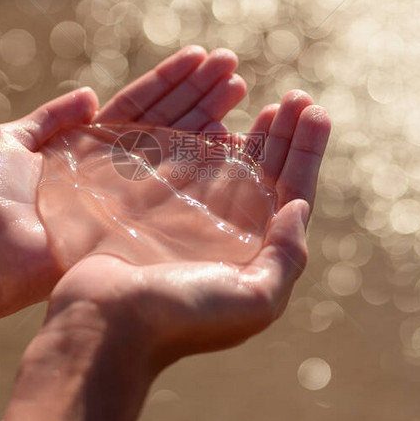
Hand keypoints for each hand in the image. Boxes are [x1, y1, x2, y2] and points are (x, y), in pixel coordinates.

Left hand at [0, 46, 246, 323]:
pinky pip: (171, 193)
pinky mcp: (128, 227)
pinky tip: (229, 142)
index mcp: (86, 147)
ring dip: (209, 118)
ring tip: (240, 88)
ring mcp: (125, 199)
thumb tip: (90, 94)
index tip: (202, 57)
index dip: (171, 81)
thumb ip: (49, 119)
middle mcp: (114, 171)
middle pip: (166, 123)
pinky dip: (201, 167)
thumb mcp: (7, 143)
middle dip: (200, 94)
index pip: (139, 106)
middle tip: (234, 66)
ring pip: (176, 150)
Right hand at [0, 96, 328, 420]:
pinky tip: (218, 117)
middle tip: (296, 96)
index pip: (293, 193)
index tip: (316, 111)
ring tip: (268, 101)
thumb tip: (300, 207)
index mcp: (257, 254)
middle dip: (285, 134)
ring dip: (253, 132)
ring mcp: (191, 219)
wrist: (103, 324)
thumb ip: (287, 256)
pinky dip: (205, 138)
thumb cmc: (180, 317)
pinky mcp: (156, 207)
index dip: (307, 152)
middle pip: (267, 174)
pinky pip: (187, 164)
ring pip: (231, 164)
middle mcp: (229, 235)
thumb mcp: (254, 299)